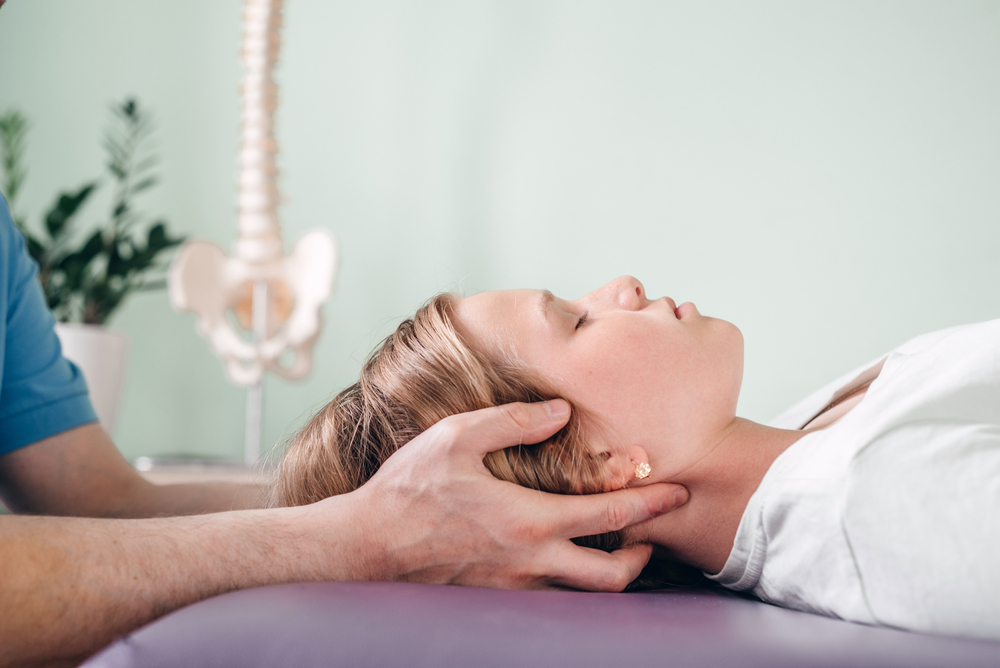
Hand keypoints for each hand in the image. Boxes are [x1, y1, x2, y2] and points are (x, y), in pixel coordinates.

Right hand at [340, 399, 688, 590]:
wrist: (364, 549)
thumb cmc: (408, 489)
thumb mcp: (456, 436)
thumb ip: (512, 421)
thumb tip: (560, 411)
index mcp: (529, 519)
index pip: (609, 514)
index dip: (652, 502)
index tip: (678, 490)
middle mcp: (530, 561)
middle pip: (612, 576)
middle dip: (645, 556)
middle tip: (654, 535)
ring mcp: (513, 585)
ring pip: (583, 592)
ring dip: (609, 570)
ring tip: (616, 544)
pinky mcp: (495, 597)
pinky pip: (550, 594)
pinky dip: (571, 578)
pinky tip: (563, 554)